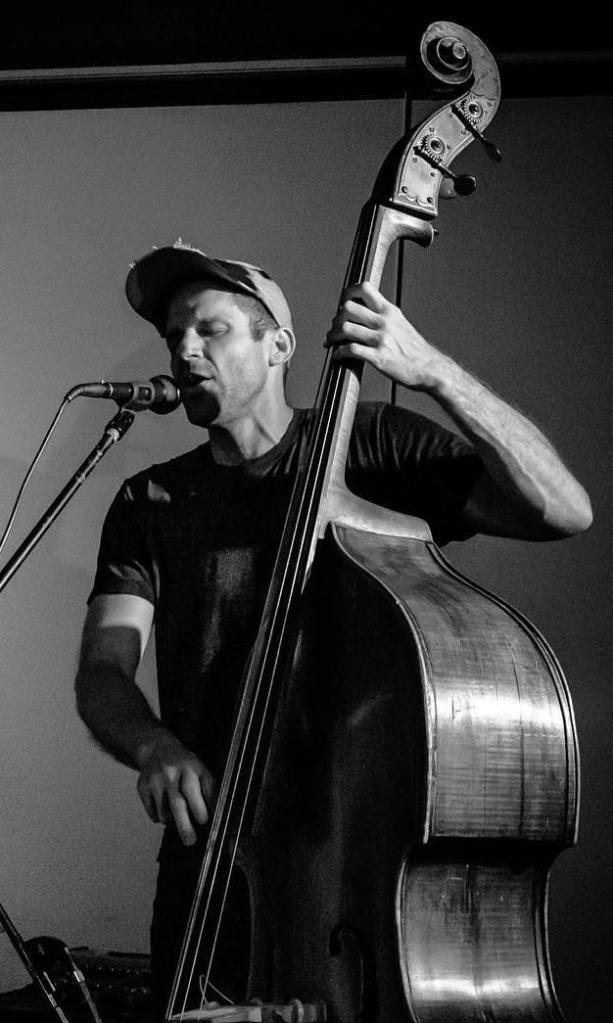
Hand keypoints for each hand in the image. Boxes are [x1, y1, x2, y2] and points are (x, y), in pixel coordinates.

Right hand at [135, 731, 215, 845]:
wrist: (157, 748)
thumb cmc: (183, 763)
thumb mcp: (200, 769)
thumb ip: (208, 790)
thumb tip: (216, 815)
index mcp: (190, 767)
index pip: (194, 789)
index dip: (199, 807)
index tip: (204, 822)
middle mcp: (171, 773)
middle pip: (177, 803)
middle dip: (185, 825)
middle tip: (190, 841)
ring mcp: (155, 780)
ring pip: (164, 812)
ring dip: (173, 822)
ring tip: (179, 819)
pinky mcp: (142, 787)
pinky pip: (152, 812)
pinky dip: (159, 817)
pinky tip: (164, 809)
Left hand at [325, 281, 450, 392]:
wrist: (430, 369)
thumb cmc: (415, 351)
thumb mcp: (401, 325)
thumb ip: (384, 317)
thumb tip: (366, 314)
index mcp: (390, 311)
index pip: (365, 288)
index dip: (348, 293)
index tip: (342, 303)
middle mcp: (384, 322)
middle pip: (348, 308)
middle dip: (336, 318)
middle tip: (335, 328)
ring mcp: (380, 339)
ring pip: (345, 328)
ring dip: (333, 336)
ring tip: (330, 342)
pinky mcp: (378, 357)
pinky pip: (350, 350)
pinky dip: (338, 352)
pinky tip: (337, 356)